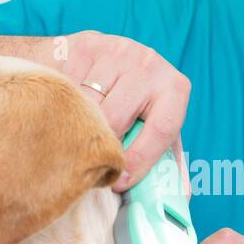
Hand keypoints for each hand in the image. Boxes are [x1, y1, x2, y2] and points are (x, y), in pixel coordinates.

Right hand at [47, 30, 191, 197]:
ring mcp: (117, 50)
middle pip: (118, 119)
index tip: (120, 182)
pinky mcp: (86, 44)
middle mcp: (150, 64)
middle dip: (102, 146)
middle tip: (90, 164)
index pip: (161, 129)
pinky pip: (69, 86)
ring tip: (73, 139)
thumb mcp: (154, 126)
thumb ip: (168, 162)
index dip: (140, 160)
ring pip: (89, 104)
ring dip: (78, 127)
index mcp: (174, 88)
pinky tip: (63, 111)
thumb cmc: (131, 102)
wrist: (101, 56)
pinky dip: (63, 105)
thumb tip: (180, 198)